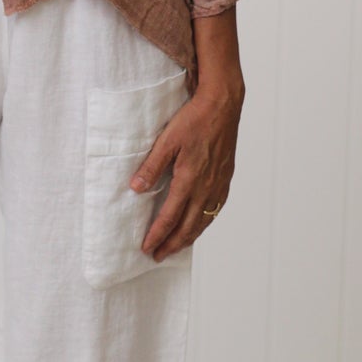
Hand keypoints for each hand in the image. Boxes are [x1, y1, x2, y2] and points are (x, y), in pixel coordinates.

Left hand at [129, 80, 243, 260]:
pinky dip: (204, 223)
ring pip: (203, 221)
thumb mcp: (167, 141)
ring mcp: (218, 184)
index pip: (170, 216)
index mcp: (189, 179)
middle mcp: (206, 186)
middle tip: (158, 256)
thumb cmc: (194, 120)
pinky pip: (215, 209)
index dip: (158, 235)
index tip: (147, 248)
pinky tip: (198, 225)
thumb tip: (136, 188)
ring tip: (175, 247)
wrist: (223, 105)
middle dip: (172, 244)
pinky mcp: (226, 179)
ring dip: (188, 238)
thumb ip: (151, 166)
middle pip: (188, 226)